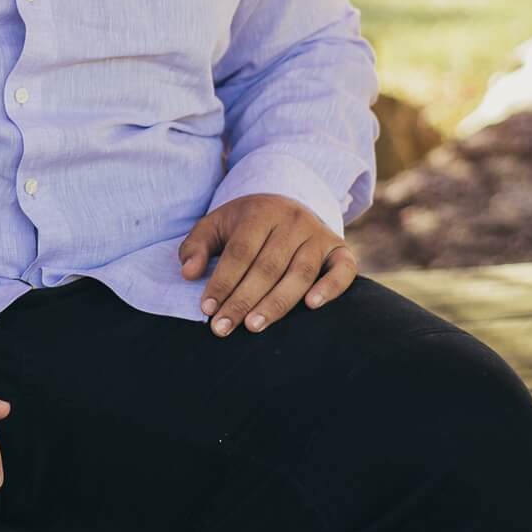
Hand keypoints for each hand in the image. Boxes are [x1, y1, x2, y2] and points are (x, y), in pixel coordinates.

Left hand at [178, 193, 356, 335]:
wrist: (287, 204)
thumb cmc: (245, 225)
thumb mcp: (216, 225)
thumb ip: (197, 246)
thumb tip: (188, 273)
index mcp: (260, 212)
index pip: (240, 252)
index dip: (223, 281)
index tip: (207, 310)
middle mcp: (292, 221)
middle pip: (267, 266)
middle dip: (243, 300)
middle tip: (223, 327)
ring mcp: (319, 234)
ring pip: (300, 273)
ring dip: (277, 303)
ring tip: (254, 326)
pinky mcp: (340, 249)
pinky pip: (342, 269)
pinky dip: (330, 288)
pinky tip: (312, 306)